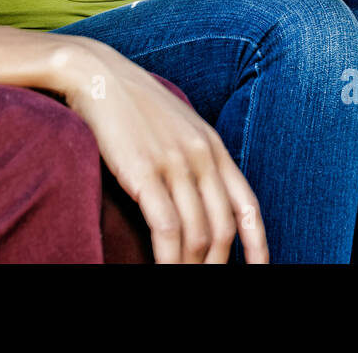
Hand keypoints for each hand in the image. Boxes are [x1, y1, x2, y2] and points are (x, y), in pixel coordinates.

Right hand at [56, 36, 267, 263]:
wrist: (98, 75)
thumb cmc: (132, 103)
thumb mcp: (177, 125)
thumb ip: (194, 156)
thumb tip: (198, 195)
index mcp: (213, 147)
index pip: (247, 207)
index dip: (258, 245)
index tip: (259, 270)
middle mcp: (201, 156)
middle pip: (222, 228)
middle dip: (216, 265)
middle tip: (204, 280)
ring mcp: (175, 164)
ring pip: (196, 234)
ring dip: (190, 267)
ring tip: (181, 281)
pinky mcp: (144, 172)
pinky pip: (166, 228)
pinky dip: (168, 258)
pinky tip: (163, 270)